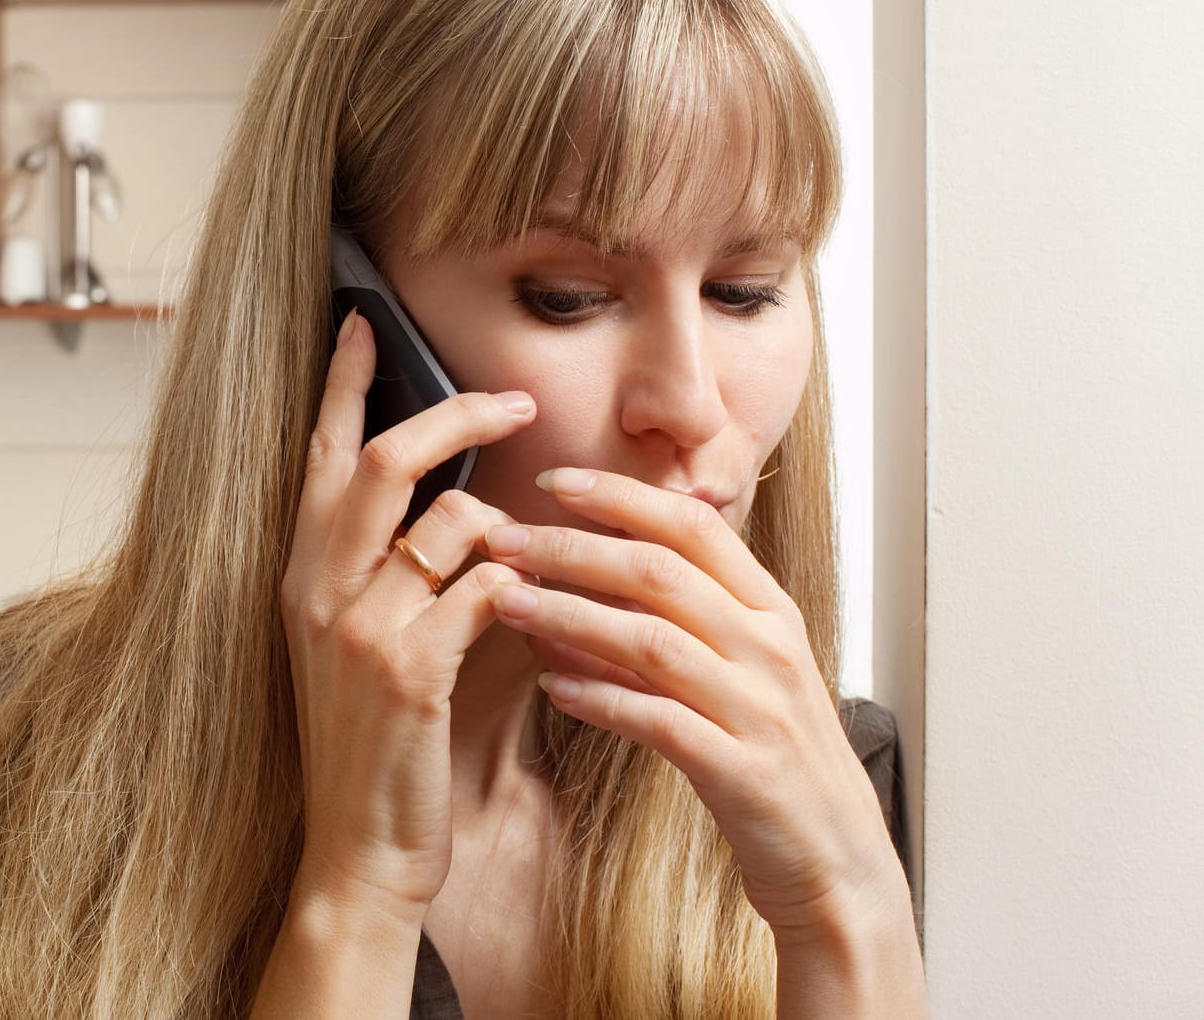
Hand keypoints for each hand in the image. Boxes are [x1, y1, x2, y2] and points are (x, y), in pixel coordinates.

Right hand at [278, 313, 536, 917]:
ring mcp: (358, 628)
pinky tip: (541, 611)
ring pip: (448, 521)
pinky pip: (482, 589)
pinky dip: (522, 587)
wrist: (359, 849)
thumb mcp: (362, 646)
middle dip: (457, 415)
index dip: (344, 384)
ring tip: (542, 549)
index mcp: (302, 575)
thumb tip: (469, 507)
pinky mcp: (407, 671)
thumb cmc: (375, 747)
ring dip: (509, 524)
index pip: (320, 455)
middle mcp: (316, 589)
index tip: (364, 323)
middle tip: (517, 401)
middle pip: (384, 460)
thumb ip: (400, 574)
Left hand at [481, 468, 907, 940]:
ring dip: (568, 616)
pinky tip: (552, 688)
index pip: (694, 527)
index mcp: (770, 611)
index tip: (554, 478)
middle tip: (502, 537)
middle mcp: (769, 647)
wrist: (836, 860)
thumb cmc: (773, 757)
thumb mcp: (744, 671)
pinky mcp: (740, 770)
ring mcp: (758, 708)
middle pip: (659, 573)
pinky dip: (601, 700)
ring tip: (504, 602)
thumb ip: (685, 619)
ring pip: (650, 640)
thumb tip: (593, 574)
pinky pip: (659, 721)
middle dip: (572, 547)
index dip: (623, 496)